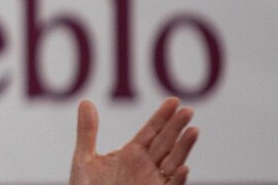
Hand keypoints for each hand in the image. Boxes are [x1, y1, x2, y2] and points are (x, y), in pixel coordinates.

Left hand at [69, 98, 198, 184]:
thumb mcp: (84, 159)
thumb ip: (87, 132)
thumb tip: (85, 102)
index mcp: (131, 153)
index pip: (151, 131)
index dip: (162, 116)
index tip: (174, 100)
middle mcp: (145, 165)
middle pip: (165, 142)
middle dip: (176, 127)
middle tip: (187, 110)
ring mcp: (152, 181)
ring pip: (172, 162)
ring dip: (183, 148)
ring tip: (193, 130)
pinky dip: (176, 179)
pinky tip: (182, 167)